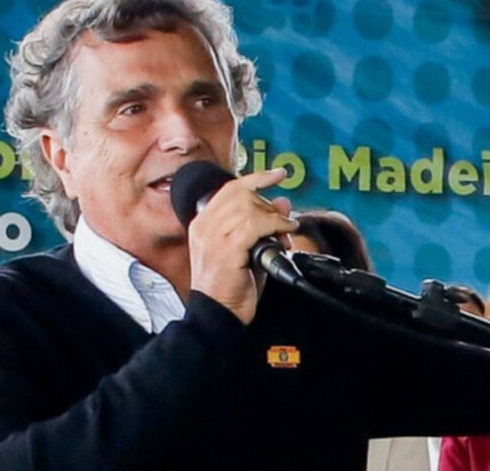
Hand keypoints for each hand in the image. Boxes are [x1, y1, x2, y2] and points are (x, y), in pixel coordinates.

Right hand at [187, 168, 296, 324]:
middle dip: (268, 204)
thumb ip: (263, 225)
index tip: (278, 173)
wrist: (217, 315)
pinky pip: (255, 225)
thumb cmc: (231, 288)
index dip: (256, 178)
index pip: (229, 190)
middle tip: (282, 223)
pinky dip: (275, 225)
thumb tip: (283, 202)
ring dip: (275, 217)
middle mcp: (204, 227)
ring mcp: (212, 237)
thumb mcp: (249, 250)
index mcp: (203, 224)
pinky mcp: (226, 249)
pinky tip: (284, 234)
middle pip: (240, 194)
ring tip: (286, 232)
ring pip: (248, 207)